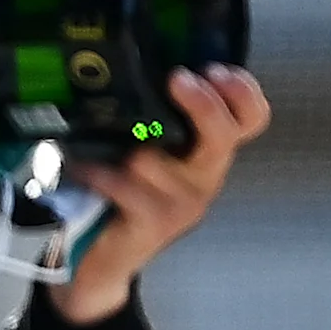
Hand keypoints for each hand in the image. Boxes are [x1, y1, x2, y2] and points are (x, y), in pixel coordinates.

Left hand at [49, 63, 270, 321]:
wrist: (103, 258)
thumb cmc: (122, 197)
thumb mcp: (148, 155)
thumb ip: (156, 124)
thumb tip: (137, 71)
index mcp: (207, 154)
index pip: (250, 120)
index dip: (243, 93)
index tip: (215, 70)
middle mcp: (205, 177)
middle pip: (223, 134)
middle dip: (203, 104)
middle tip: (177, 78)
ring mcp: (184, 204)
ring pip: (155, 159)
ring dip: (120, 148)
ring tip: (90, 145)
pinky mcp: (155, 224)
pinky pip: (124, 186)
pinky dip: (97, 174)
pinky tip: (79, 168)